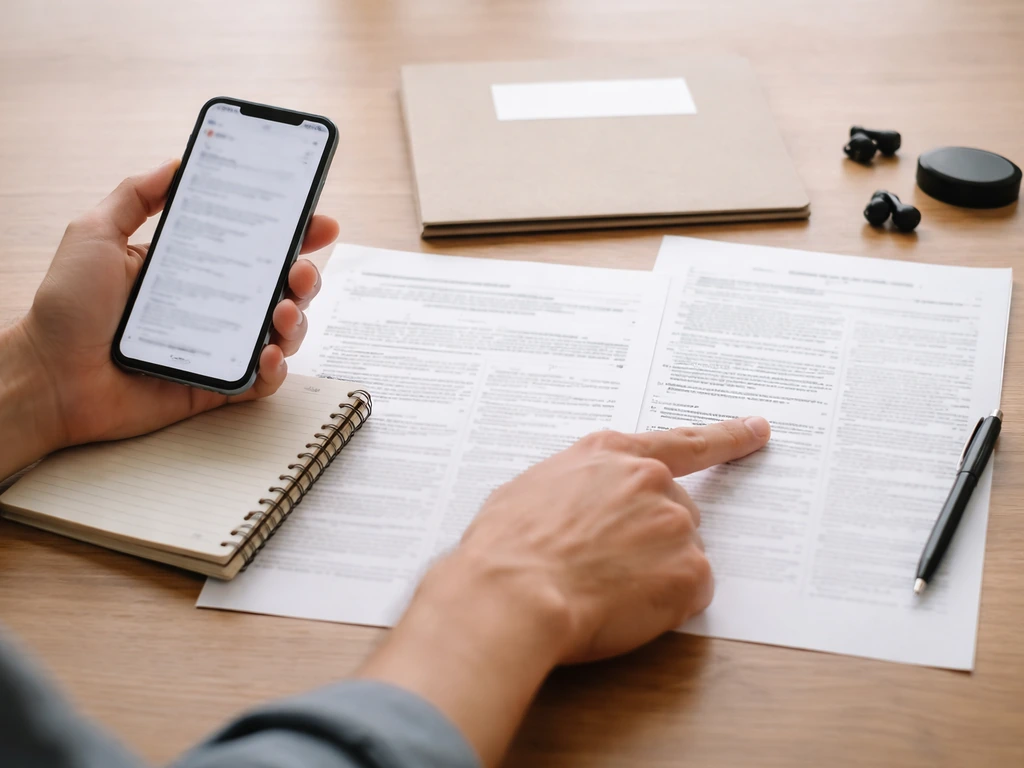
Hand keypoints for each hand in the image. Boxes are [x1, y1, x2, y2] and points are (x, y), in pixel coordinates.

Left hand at [0, 159, 338, 477]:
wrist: (50, 377)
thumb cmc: (65, 310)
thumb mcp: (95, 234)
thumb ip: (134, 195)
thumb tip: (177, 163)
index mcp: (193, 267)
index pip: (255, 246)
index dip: (293, 234)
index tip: (317, 222)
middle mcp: (214, 304)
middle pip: (281, 288)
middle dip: (305, 276)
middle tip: (299, 272)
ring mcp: (219, 346)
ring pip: (282, 332)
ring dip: (297, 320)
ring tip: (283, 313)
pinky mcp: (218, 386)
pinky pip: (263, 380)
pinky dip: (276, 369)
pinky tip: (265, 354)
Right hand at [359, 417, 770, 765]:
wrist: (512, 593)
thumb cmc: (505, 548)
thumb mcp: (531, 490)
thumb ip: (577, 486)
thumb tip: (582, 507)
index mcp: (609, 453)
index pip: (682, 441)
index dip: (724, 437)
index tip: (756, 430)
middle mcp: (650, 479)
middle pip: (676, 513)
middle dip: (652, 541)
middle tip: (608, 568)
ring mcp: (674, 523)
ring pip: (680, 555)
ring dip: (653, 574)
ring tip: (602, 589)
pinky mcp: (690, 571)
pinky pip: (688, 594)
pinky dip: (663, 607)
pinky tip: (620, 608)